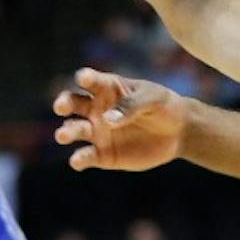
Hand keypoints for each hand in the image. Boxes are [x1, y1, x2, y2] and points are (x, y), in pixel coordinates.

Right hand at [52, 68, 186, 171]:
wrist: (178, 133)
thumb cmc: (163, 107)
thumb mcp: (152, 99)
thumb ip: (131, 106)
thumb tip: (107, 120)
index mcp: (107, 88)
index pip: (91, 80)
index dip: (86, 78)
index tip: (84, 78)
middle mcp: (96, 109)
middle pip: (73, 103)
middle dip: (64, 103)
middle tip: (60, 106)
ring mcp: (98, 132)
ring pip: (75, 130)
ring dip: (66, 131)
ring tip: (62, 135)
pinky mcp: (103, 155)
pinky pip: (86, 157)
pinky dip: (79, 159)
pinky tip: (77, 161)